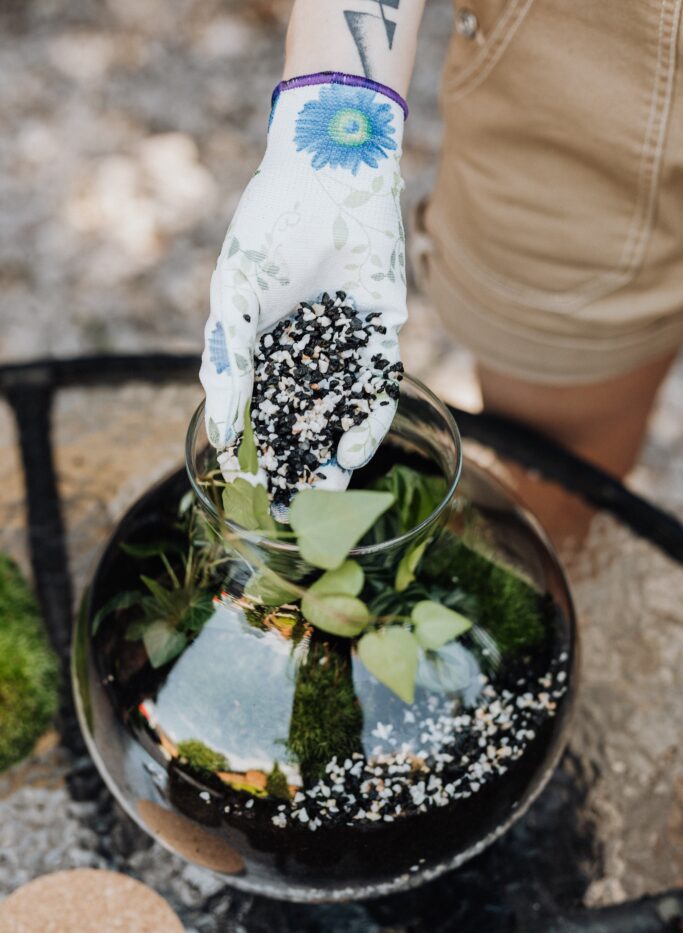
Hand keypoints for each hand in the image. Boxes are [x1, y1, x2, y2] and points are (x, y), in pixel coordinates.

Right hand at [200, 74, 406, 491]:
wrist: (330, 172)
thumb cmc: (271, 226)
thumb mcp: (234, 294)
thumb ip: (227, 359)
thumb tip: (217, 428)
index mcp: (265, 346)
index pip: (261, 413)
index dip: (256, 453)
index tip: (251, 494)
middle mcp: (307, 353)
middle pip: (304, 423)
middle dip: (300, 468)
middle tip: (297, 513)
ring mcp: (346, 346)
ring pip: (341, 415)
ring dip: (334, 458)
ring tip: (327, 497)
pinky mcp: (383, 334)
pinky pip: (377, 389)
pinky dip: (366, 422)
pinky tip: (352, 451)